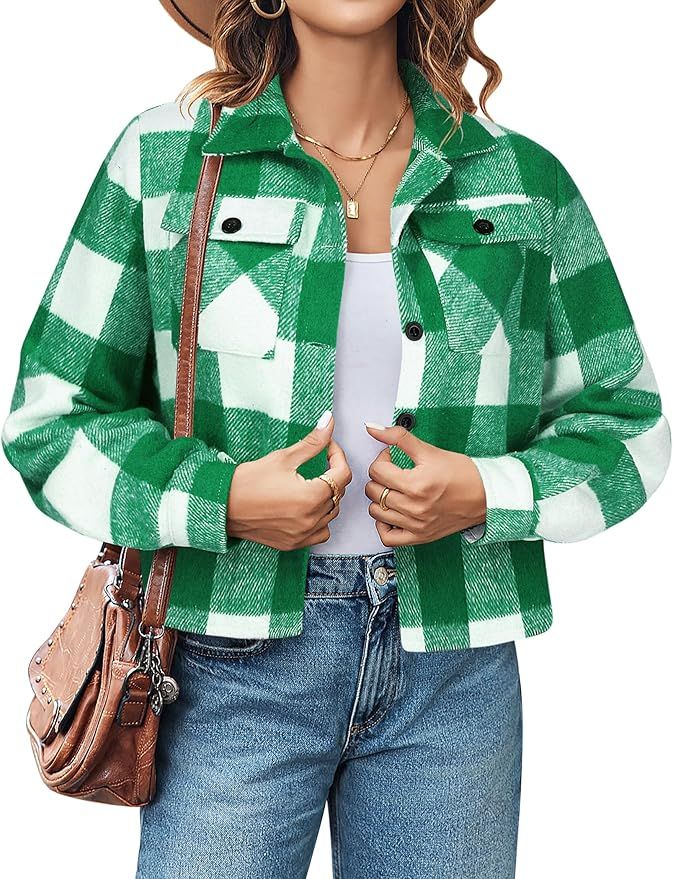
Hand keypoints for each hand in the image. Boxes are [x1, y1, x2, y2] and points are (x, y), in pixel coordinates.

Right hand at [226, 411, 351, 549]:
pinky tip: (308, 508)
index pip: (342, 474)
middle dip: (333, 474)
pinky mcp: (294, 543)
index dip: (338, 456)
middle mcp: (311, 519)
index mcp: (311, 496)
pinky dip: (320, 520)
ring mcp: (303, 534)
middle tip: (319, 462)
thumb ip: (312, 442)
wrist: (222, 506)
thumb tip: (328, 422)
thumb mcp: (283, 458)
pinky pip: (321, 532)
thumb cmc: (248, 482)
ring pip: (332, 513)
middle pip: (339, 494)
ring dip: (328, 497)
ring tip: (312, 484)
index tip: (328, 448)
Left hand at [363, 423, 486, 546]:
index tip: (392, 457)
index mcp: (416, 484)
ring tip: (393, 490)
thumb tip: (372, 428)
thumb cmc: (463, 474)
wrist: (486, 495)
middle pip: (373, 491)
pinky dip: (384, 525)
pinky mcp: (420, 536)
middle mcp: (414, 507)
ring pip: (375, 512)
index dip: (382, 459)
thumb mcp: (430, 451)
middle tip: (393, 472)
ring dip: (379, 499)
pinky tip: (392, 512)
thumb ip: (398, 437)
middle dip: (380, 477)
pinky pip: (388, 537)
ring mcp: (416, 524)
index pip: (377, 471)